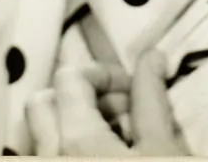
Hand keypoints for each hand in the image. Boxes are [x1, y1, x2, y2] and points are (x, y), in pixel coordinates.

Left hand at [26, 51, 188, 155]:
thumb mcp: (164, 148)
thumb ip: (152, 98)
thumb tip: (152, 56)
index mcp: (74, 138)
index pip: (69, 76)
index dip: (104, 74)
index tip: (134, 90)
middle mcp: (48, 155)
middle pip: (43, 102)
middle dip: (80, 97)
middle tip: (120, 113)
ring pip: (44, 133)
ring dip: (76, 124)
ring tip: (118, 139)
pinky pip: (49, 153)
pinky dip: (72, 147)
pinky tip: (107, 157)